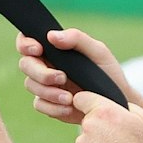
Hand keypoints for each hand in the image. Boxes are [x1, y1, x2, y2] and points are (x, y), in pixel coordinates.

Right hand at [17, 28, 138, 125]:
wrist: (117, 103)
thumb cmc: (108, 73)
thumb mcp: (98, 52)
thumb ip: (77, 39)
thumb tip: (52, 36)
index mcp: (54, 49)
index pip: (28, 40)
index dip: (26, 43)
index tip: (38, 49)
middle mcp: (45, 65)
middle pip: (25, 64)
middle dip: (41, 72)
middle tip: (62, 77)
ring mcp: (45, 85)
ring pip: (30, 85)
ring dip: (48, 91)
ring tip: (69, 97)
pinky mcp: (49, 104)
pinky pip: (39, 104)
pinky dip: (53, 106)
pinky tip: (70, 107)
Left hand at [72, 92, 142, 142]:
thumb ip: (131, 107)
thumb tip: (122, 106)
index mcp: (103, 112)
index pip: (82, 97)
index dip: (90, 102)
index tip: (98, 109)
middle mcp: (88, 127)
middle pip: (88, 121)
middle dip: (101, 127)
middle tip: (120, 139)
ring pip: (88, 140)